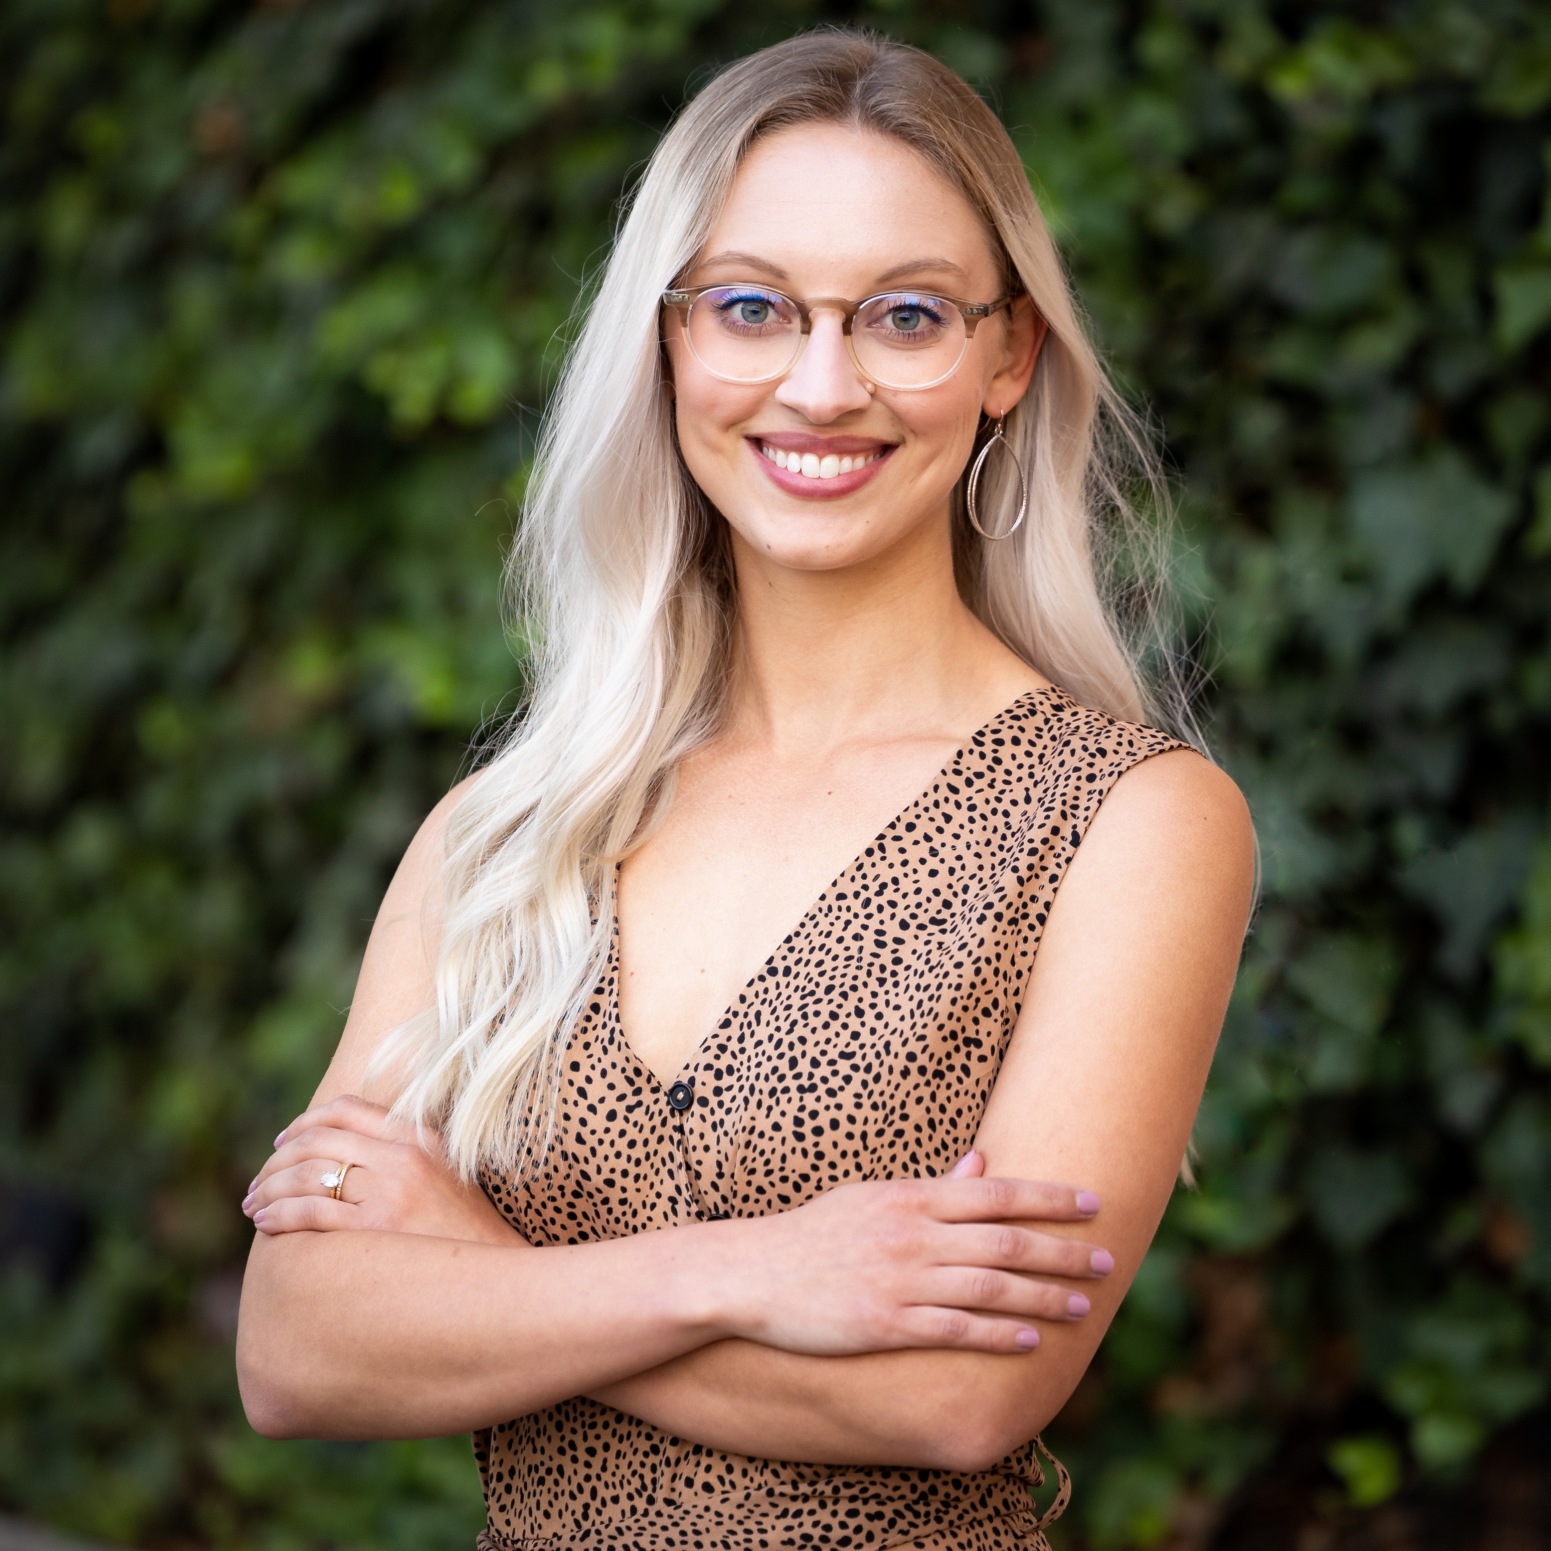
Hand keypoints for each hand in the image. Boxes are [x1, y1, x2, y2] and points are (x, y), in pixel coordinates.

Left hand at [241, 1094, 522, 1247]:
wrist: (501, 1274)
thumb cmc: (467, 1234)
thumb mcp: (445, 1176)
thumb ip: (404, 1158)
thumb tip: (346, 1158)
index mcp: (420, 1137)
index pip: (348, 1108)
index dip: (305, 1121)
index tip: (283, 1142)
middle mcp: (404, 1156)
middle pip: (319, 1139)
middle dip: (277, 1160)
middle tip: (258, 1182)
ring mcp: (392, 1190)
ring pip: (309, 1173)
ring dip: (270, 1187)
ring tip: (254, 1205)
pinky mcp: (378, 1227)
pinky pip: (312, 1211)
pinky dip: (280, 1214)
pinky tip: (266, 1224)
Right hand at [716, 1149, 1112, 1356]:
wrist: (753, 1273)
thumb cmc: (814, 1233)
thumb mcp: (872, 1197)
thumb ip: (931, 1186)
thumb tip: (981, 1162)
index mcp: (911, 1196)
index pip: (996, 1193)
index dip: (1049, 1198)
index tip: (1092, 1203)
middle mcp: (913, 1234)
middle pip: (1005, 1239)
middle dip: (1062, 1250)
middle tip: (1107, 1259)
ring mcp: (901, 1280)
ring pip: (989, 1286)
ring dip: (1043, 1296)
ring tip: (1084, 1305)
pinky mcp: (886, 1324)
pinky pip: (955, 1330)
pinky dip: (997, 1335)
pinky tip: (1030, 1340)